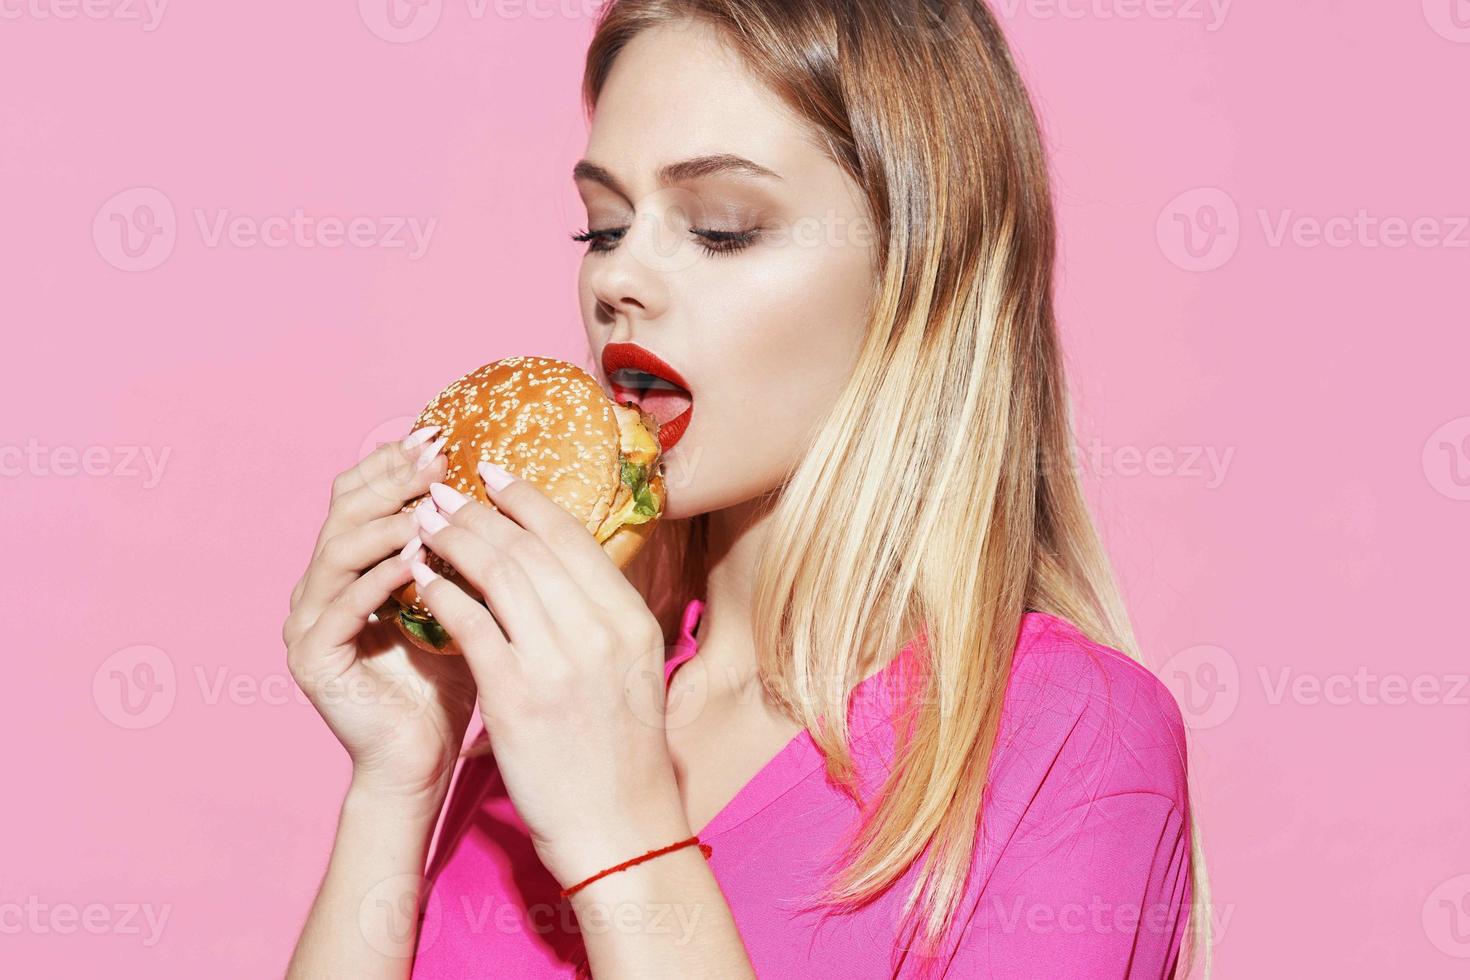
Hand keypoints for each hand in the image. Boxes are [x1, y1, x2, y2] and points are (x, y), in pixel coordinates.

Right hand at [282, 427, 478, 812]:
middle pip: (344, 510)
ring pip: (338, 551)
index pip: (364, 495)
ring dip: (385, 523)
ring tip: (428, 506)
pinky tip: (413, 562)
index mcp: (353, 567)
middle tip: (434, 456)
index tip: (441, 436)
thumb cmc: (452, 681)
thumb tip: (511, 491)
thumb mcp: (467, 602)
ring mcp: (307, 621)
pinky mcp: (310, 657)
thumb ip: (469, 554)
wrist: (422, 760)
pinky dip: (378, 579)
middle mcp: (320, 586)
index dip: (396, 463)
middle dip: (391, 478)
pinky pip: (340, 606)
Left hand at [406, 460, 690, 887]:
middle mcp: (599, 632)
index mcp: (632, 621)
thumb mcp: (636, 670)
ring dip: (455, 540)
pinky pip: (469, 624)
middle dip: (479, 511)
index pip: (573, 539)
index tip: (495, 474)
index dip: (528, 499)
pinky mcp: (514, 697)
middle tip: (443, 493)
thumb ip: (603, 617)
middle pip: (529, 548)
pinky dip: (441, 593)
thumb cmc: (623, 752)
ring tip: (425, 524)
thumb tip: (562, 567)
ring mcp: (558, 663)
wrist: (620, 826)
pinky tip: (422, 581)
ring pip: (497, 574)